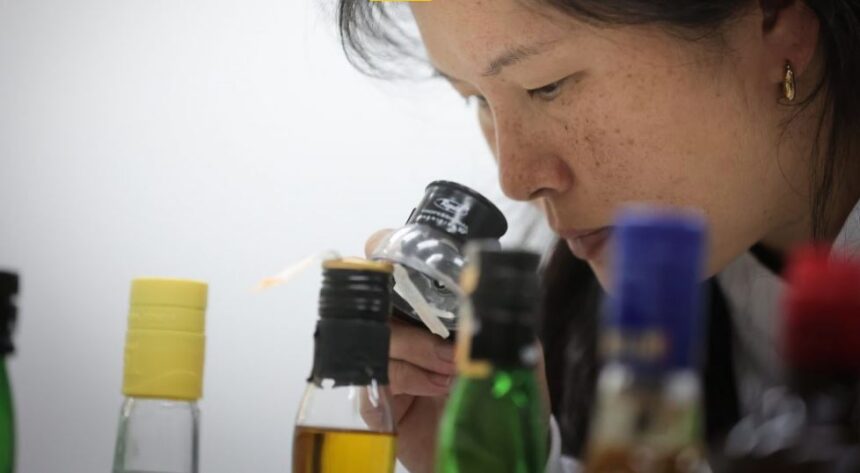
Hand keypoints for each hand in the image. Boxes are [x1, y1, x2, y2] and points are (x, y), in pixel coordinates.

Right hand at [362, 229, 551, 472]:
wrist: (488, 453)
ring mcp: (385, 362)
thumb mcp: (514, 358)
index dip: (390, 253)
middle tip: (446, 329)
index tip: (413, 257)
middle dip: (408, 305)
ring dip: (420, 347)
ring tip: (452, 367)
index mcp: (428, 311)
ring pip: (380, 335)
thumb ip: (509, 328)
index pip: (396, 269)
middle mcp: (401, 329)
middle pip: (376, 297)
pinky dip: (412, 376)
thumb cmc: (498, 400)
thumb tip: (505, 296)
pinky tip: (438, 388)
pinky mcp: (376, 398)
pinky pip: (380, 374)